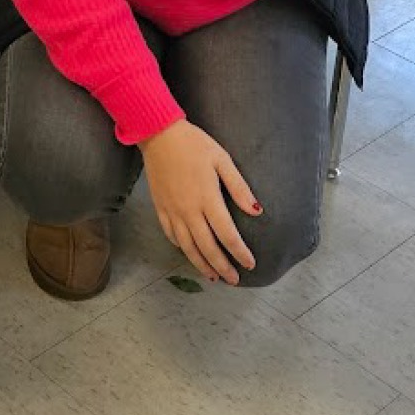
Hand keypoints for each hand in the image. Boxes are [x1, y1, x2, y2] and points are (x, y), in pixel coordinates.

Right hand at [140, 118, 260, 285]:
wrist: (158, 134)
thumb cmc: (194, 144)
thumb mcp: (222, 159)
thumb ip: (239, 187)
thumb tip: (256, 210)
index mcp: (207, 198)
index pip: (227, 235)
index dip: (240, 252)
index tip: (250, 264)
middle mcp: (189, 210)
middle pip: (207, 247)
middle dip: (223, 267)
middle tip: (234, 280)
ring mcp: (172, 211)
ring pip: (188, 247)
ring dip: (202, 265)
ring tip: (213, 277)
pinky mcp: (160, 208)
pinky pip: (171, 236)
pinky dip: (182, 249)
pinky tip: (190, 253)